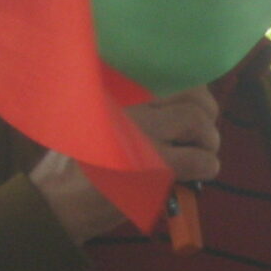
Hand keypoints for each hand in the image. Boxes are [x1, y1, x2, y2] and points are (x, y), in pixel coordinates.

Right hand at [32, 87, 221, 243]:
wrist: (61, 198)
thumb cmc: (83, 160)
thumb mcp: (100, 117)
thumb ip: (136, 104)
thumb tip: (192, 100)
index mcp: (115, 87)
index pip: (168, 72)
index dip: (192, 90)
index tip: (195, 106)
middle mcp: (127, 101)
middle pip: (191, 92)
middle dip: (207, 114)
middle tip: (202, 134)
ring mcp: (140, 131)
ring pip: (198, 121)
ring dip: (209, 142)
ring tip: (199, 155)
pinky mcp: (153, 165)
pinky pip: (200, 160)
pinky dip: (207, 167)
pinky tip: (197, 175)